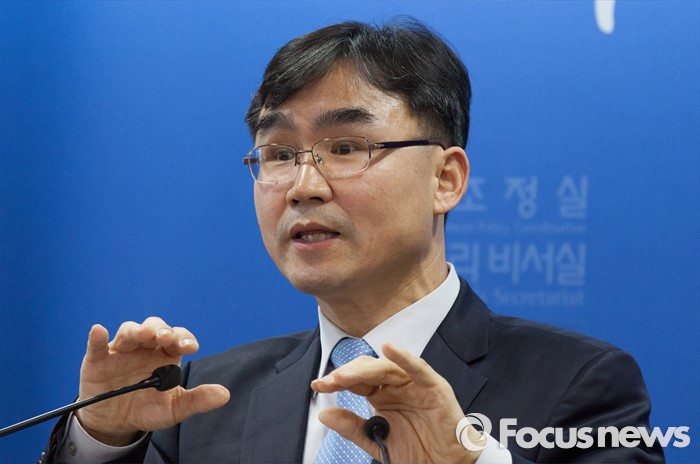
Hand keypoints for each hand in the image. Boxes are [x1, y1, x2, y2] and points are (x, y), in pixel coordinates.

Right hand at [75, 317, 229, 445]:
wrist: (116, 423)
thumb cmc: (147, 408)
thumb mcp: (173, 408)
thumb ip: (197, 400)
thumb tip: (224, 395)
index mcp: (165, 354)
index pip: (178, 338)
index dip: (184, 338)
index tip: (190, 347)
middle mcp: (145, 347)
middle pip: (155, 327)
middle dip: (162, 329)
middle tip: (166, 338)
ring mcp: (121, 350)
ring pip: (130, 331)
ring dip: (137, 330)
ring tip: (145, 334)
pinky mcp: (98, 360)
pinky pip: (97, 345)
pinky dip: (97, 337)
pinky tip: (99, 331)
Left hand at [311, 343, 482, 463]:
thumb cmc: (417, 453)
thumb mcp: (377, 441)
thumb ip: (352, 428)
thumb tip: (325, 415)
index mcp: (383, 396)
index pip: (357, 381)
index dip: (337, 380)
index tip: (318, 385)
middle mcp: (397, 387)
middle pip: (369, 370)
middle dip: (348, 374)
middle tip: (330, 381)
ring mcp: (415, 385)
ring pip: (388, 368)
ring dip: (366, 368)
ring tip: (347, 376)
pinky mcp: (434, 388)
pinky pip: (419, 370)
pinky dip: (405, 358)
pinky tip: (390, 350)